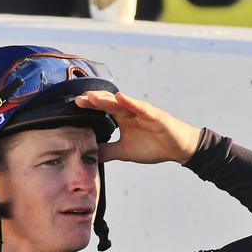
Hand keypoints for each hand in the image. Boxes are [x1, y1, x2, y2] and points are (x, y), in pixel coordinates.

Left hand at [75, 91, 200, 164]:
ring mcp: (142, 112)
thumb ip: (108, 151)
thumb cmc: (154, 146)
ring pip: (122, 103)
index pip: (102, 110)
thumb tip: (89, 154)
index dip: (89, 107)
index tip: (73, 107)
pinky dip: (131, 102)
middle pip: (108, 103)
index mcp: (123, 118)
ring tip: (92, 97)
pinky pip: (141, 107)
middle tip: (77, 100)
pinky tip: (121, 98)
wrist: (178, 149)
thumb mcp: (125, 152)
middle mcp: (130, 112)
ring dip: (107, 99)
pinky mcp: (154, 115)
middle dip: (93, 101)